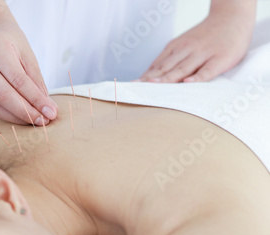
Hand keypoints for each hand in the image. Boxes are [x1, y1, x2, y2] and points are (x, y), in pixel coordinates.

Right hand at [0, 0, 57, 125]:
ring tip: (32, 121)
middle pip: (3, 95)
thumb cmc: (9, 42)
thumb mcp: (27, 54)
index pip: (18, 80)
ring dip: (15, 117)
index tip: (51, 112)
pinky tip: (18, 114)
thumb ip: (36, 80)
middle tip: (42, 122)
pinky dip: (4, 113)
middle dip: (25, 112)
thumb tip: (46, 107)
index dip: (35, 99)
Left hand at [139, 7, 255, 82]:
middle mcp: (186, 50)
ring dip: (167, 78)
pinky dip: (198, 77)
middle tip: (135, 90)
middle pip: (165, 68)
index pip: (156, 66)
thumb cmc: (204, 37)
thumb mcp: (182, 44)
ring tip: (153, 87)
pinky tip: (188, 83)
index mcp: (175, 48)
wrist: (232, 16)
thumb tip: (147, 78)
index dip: (143, 78)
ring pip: (182, 69)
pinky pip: (208, 70)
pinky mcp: (220, 59)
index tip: (130, 88)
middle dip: (150, 80)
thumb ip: (167, 61)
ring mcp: (203, 54)